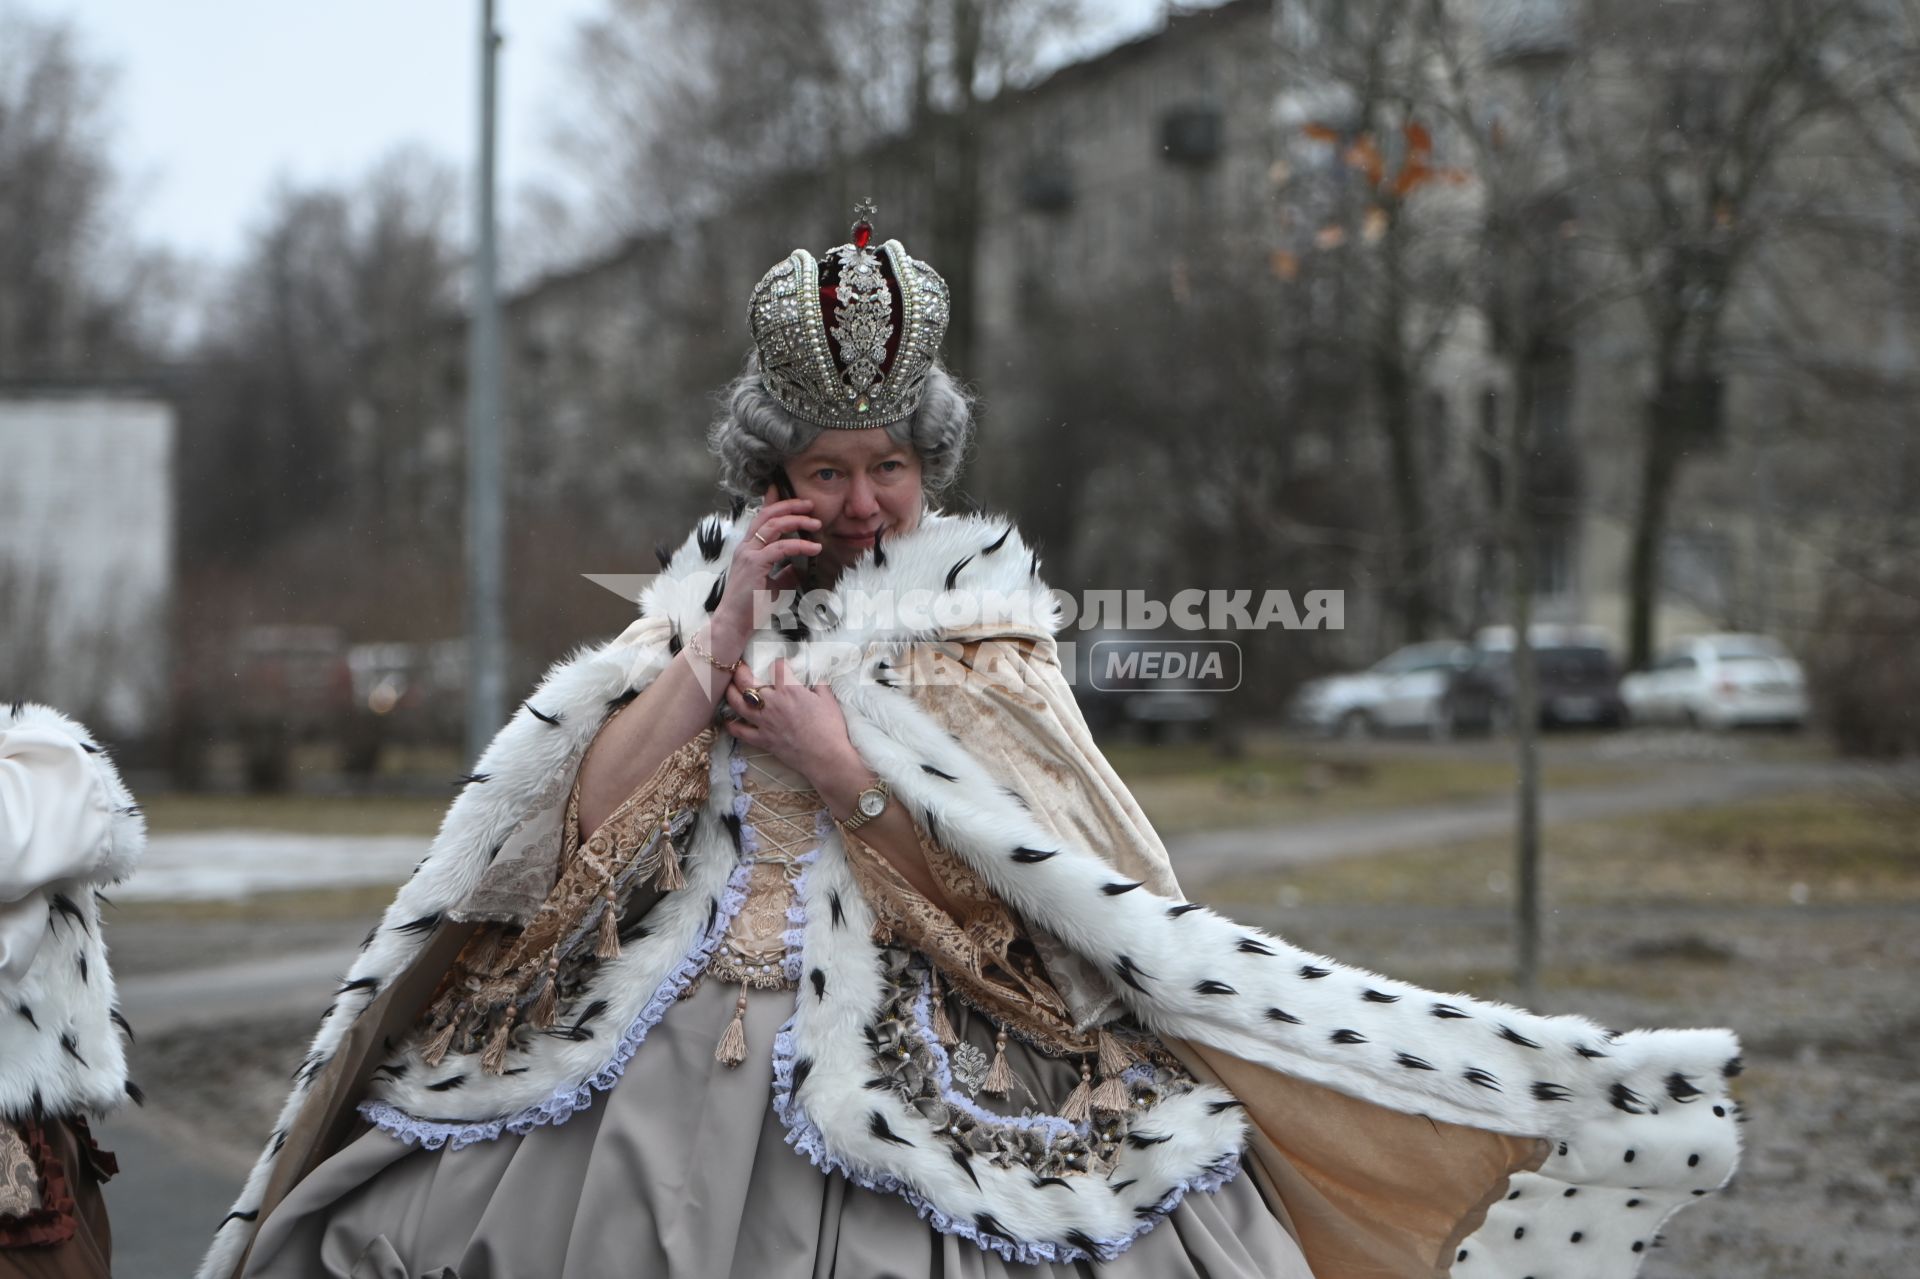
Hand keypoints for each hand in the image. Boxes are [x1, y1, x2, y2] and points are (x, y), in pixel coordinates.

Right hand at [709, 486, 821, 651]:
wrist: (733, 624)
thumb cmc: (750, 608)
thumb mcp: (772, 587)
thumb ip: (783, 574)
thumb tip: (797, 568)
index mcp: (748, 549)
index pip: (761, 518)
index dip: (774, 502)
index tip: (790, 494)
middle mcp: (746, 547)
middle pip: (767, 515)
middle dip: (790, 506)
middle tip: (810, 505)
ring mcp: (748, 554)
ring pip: (774, 526)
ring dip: (797, 521)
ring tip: (816, 525)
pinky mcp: (754, 564)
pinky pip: (781, 547)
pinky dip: (800, 545)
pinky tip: (814, 548)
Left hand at [723, 658, 862, 792]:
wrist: (826, 757)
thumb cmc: (830, 728)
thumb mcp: (828, 700)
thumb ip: (819, 684)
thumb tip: (815, 677)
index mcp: (790, 690)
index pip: (777, 666)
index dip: (778, 662)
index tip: (779, 664)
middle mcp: (772, 703)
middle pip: (746, 681)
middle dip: (740, 670)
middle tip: (740, 666)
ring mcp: (764, 722)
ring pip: (737, 703)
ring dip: (730, 692)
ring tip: (729, 686)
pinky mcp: (762, 739)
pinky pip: (740, 731)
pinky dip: (731, 725)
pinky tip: (728, 720)